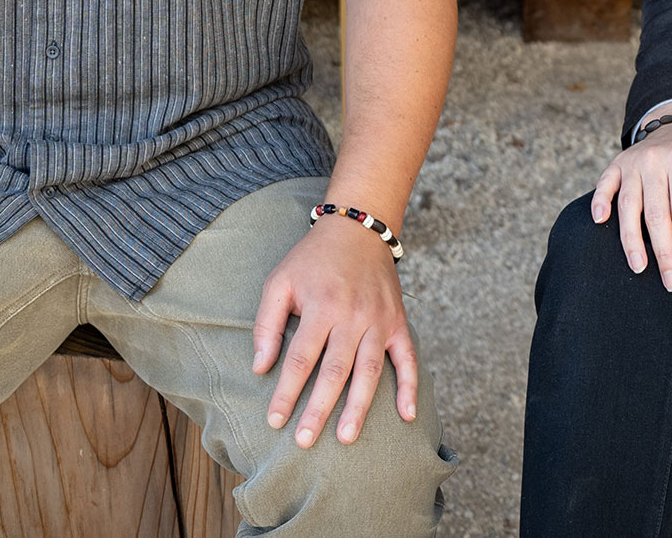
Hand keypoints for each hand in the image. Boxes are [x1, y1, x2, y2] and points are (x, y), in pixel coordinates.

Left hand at [252, 214, 418, 447]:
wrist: (357, 230)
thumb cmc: (311, 260)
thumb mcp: (279, 281)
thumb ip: (266, 324)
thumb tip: (260, 367)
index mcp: (321, 306)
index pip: (301, 358)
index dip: (286, 392)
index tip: (275, 420)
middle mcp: (353, 315)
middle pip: (335, 370)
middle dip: (319, 409)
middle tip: (305, 441)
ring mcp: (380, 321)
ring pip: (370, 370)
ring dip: (359, 406)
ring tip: (346, 437)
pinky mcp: (399, 322)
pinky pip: (408, 359)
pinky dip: (411, 387)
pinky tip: (407, 416)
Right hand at [591, 119, 671, 289]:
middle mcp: (655, 161)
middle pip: (656, 214)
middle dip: (663, 253)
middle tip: (670, 281)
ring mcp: (633, 162)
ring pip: (628, 206)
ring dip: (632, 240)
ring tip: (639, 267)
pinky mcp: (617, 163)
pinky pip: (604, 184)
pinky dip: (600, 202)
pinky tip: (600, 221)